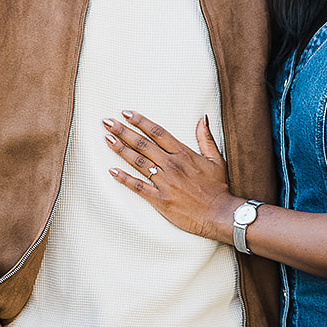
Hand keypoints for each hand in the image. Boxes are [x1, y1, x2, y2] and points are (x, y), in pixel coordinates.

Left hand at [104, 110, 236, 242]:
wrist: (219, 214)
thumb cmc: (218, 187)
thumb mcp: (216, 159)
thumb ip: (205, 138)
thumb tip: (202, 118)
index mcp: (183, 153)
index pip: (158, 132)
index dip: (141, 121)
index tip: (126, 113)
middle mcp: (171, 165)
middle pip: (143, 143)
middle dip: (123, 131)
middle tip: (107, 121)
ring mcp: (164, 182)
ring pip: (138, 162)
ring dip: (120, 149)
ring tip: (107, 138)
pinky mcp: (159, 199)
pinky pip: (138, 186)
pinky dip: (124, 178)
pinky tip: (112, 170)